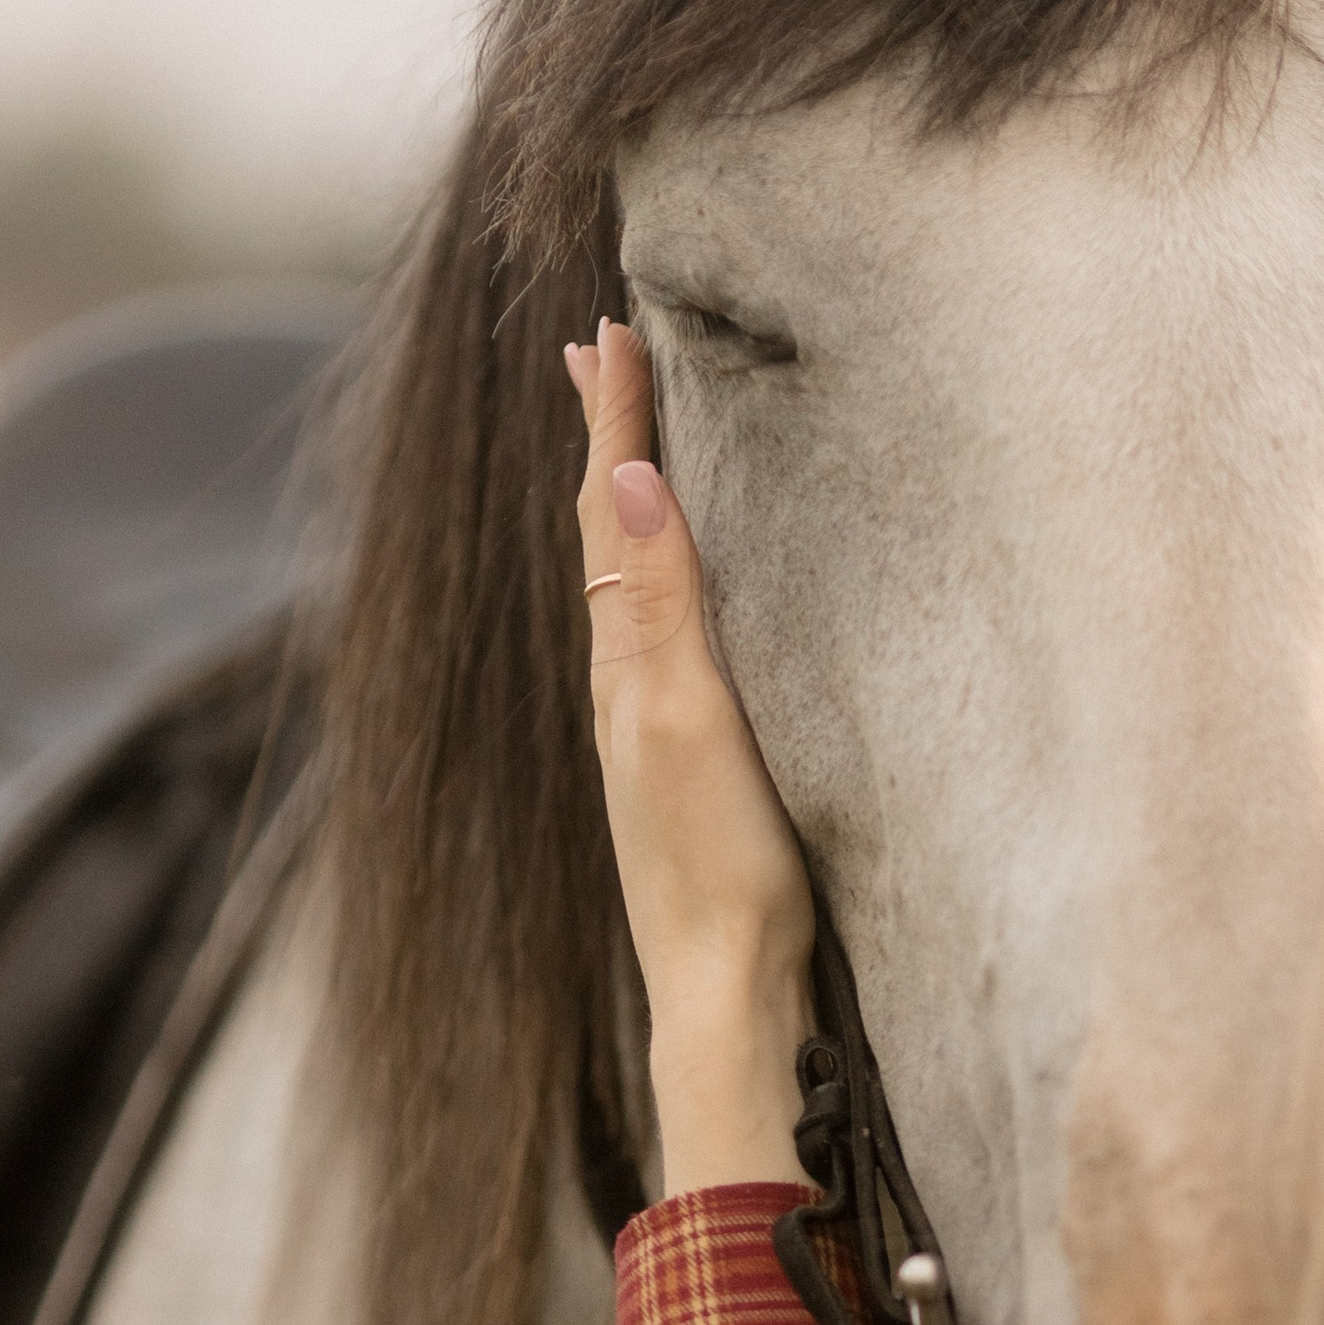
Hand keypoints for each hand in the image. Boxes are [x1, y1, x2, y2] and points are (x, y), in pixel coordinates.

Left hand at [568, 320, 816, 1196]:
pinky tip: (676, 592)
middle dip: (606, 441)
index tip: (610, 329)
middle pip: (605, 534)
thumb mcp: (692, 721)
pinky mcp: (688, 763)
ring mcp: (651, 727)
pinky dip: (660, 573)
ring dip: (627, 502)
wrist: (725, 994)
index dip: (613, 421)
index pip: (610, 513)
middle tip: (597, 354)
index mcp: (625, 661)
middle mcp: (625, 684)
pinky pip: (659, 633)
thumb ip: (662, 605)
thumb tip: (622, 482)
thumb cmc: (721, 866)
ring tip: (628, 445)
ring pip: (629, 581)